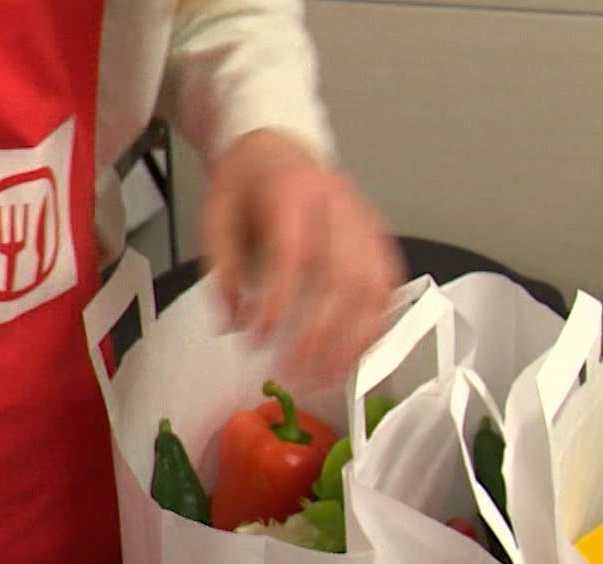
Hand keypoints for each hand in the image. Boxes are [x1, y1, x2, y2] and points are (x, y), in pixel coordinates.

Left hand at [200, 128, 403, 384]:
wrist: (277, 147)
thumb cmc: (245, 186)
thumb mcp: (215, 218)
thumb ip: (222, 271)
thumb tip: (233, 325)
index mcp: (293, 190)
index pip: (294, 252)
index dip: (279, 302)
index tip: (257, 340)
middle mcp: (338, 203)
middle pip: (344, 276)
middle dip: (320, 335)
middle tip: (295, 374)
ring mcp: (365, 219)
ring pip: (374, 286)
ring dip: (352, 341)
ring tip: (326, 377)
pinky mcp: (378, 236)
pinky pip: (387, 285)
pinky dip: (374, 325)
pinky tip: (354, 354)